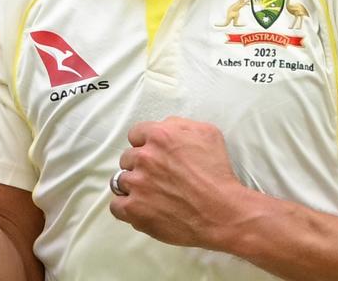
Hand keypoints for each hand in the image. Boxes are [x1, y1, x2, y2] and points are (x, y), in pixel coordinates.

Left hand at [109, 117, 247, 248]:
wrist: (222, 212)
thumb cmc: (217, 174)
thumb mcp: (207, 134)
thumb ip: (180, 125)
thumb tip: (164, 126)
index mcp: (160, 136)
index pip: (135, 134)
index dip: (145, 145)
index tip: (153, 155)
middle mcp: (144, 157)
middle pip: (127, 158)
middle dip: (139, 165)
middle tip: (156, 176)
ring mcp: (137, 184)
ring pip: (120, 181)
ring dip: (133, 186)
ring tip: (150, 194)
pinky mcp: (134, 209)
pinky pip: (116, 206)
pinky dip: (126, 208)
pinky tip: (140, 208)